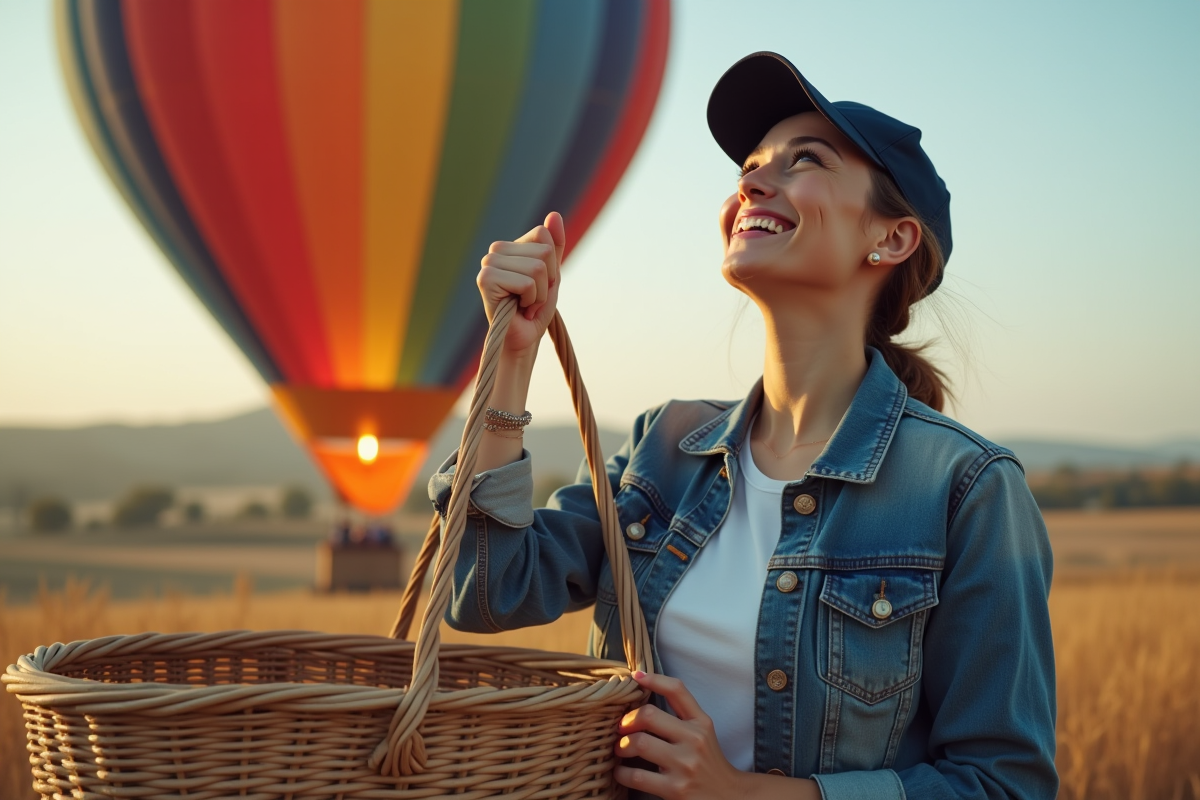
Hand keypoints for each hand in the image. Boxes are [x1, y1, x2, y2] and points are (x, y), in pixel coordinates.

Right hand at [476, 211, 564, 355]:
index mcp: (510, 246)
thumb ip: (555, 246)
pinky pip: (527, 282)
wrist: (522, 340)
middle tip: (531, 298)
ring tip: (525, 304)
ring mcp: (489, 264)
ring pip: (538, 267)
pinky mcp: (486, 279)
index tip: (538, 285)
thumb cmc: (534, 309)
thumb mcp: (551, 275)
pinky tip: (518, 308)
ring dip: (539, 294)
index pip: (544, 235)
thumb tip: (554, 214)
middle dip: (547, 281)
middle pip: (544, 252)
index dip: (551, 265)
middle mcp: (496, 251)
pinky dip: (531, 300)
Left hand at [614, 671, 751, 799]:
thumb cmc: (707, 762)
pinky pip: (636, 776)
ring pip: (639, 743)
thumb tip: (643, 691)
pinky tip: (622, 772)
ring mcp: (685, 765)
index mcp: (701, 722)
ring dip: (621, 746)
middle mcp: (694, 740)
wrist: (729, 797)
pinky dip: (621, 773)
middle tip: (621, 728)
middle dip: (626, 720)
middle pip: (648, 715)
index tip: (635, 677)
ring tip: (620, 749)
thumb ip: (680, 714)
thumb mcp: (702, 732)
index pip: (676, 690)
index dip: (653, 679)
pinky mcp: (675, 789)